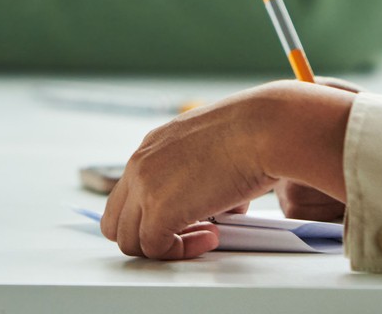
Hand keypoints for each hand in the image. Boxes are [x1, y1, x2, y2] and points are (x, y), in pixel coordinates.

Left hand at [100, 80, 353, 260]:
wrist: (264, 129)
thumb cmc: (253, 132)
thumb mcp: (213, 145)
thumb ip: (198, 174)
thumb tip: (213, 205)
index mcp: (152, 146)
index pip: (127, 195)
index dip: (151, 216)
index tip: (185, 219)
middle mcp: (141, 164)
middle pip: (117, 221)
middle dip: (148, 236)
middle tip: (188, 234)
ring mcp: (145, 188)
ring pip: (130, 241)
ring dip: (166, 246)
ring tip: (205, 234)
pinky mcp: (159, 211)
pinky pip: (155, 249)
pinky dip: (182, 251)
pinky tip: (212, 236)